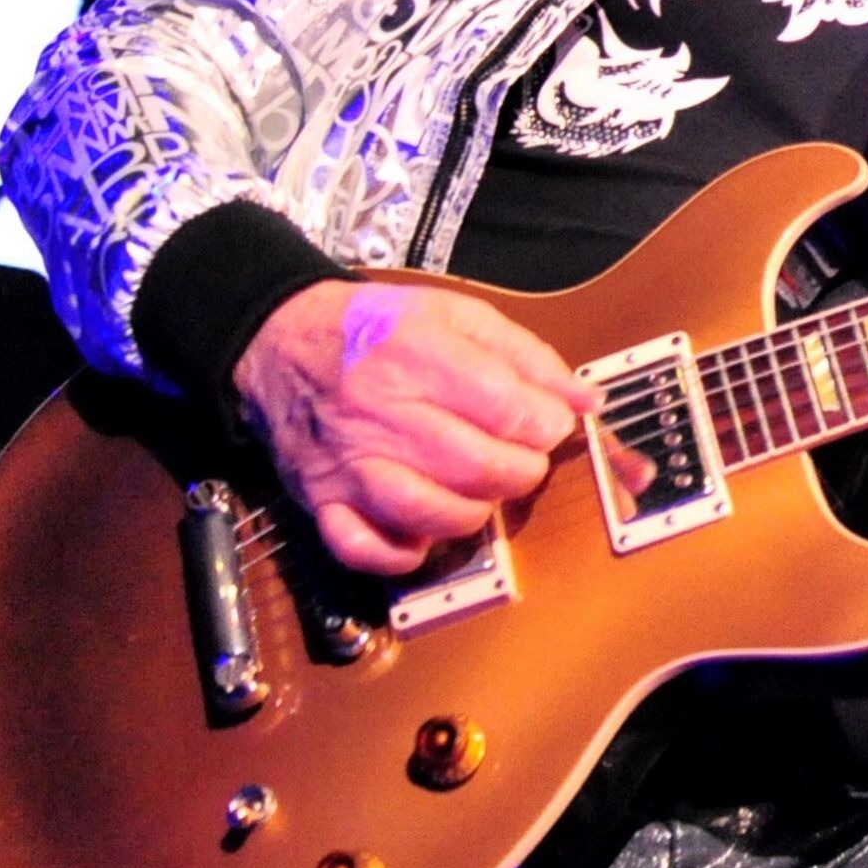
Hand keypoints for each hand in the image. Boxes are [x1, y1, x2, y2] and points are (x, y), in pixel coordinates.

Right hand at [231, 281, 600, 574]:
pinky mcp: (321, 498)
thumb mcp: (456, 314)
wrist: (282, 339)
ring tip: (481, 490)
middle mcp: (379, 410)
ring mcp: (348, 461)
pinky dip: (404, 552)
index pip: (507, 408)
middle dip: (521, 470)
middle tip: (522, 459)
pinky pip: (365, 548)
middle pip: (477, 465)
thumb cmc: (376, 329)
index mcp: (416, 354)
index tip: (550, 423)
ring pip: (430, 512)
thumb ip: (527, 356)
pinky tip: (424, 530)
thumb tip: (585, 401)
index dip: (547, 424)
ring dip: (475, 512)